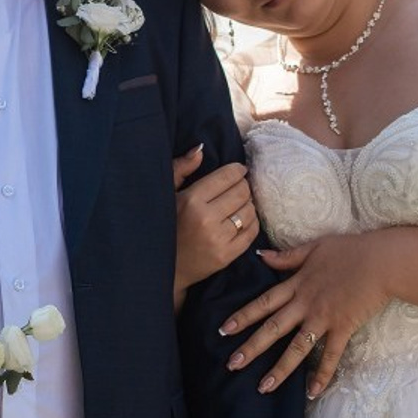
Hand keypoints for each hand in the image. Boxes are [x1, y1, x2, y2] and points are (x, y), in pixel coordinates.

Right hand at [172, 146, 256, 301]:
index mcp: (191, 200)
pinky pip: (252, 232)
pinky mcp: (227, 256)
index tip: (238, 171)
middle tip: (238, 188)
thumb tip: (200, 149)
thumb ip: (181, 168)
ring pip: (250, 210)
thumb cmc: (165, 226)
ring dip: (248, 204)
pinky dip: (252, 222)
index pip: (228, 177)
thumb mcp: (167, 194)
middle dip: (243, 186)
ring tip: (239, 204)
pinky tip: (242, 220)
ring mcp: (219, 239)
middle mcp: (207, 219)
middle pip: (242, 192)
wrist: (165, 268)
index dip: (237, 170)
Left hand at [221, 235, 389, 397]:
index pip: (264, 303)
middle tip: (231, 365)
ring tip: (262, 387)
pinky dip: (322, 375)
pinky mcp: (343, 328)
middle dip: (251, 348)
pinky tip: (311, 393)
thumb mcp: (314, 247)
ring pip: (296, 348)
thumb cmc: (350, 250)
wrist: (381, 260)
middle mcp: (305, 305)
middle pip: (273, 329)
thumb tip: (260, 256)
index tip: (224, 330)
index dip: (243, 316)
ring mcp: (323, 318)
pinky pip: (330, 356)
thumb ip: (286, 256)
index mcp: (297, 285)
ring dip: (279, 369)